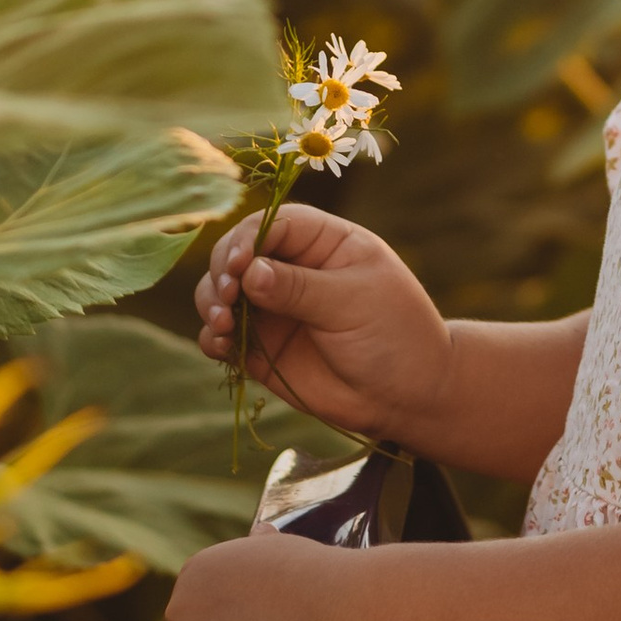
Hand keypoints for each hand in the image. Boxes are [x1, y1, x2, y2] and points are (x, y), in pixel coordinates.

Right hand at [192, 200, 451, 439]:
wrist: (408, 397)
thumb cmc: (395, 336)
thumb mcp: (355, 303)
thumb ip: (301, 288)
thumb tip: (249, 271)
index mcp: (324, 243)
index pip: (273, 224)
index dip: (247, 238)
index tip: (238, 264)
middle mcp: (292, 269)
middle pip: (237, 253)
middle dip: (223, 270)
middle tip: (228, 297)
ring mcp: (273, 308)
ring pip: (222, 292)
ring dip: (211, 302)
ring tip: (224, 324)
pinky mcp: (260, 347)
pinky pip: (223, 335)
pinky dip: (212, 337)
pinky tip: (219, 346)